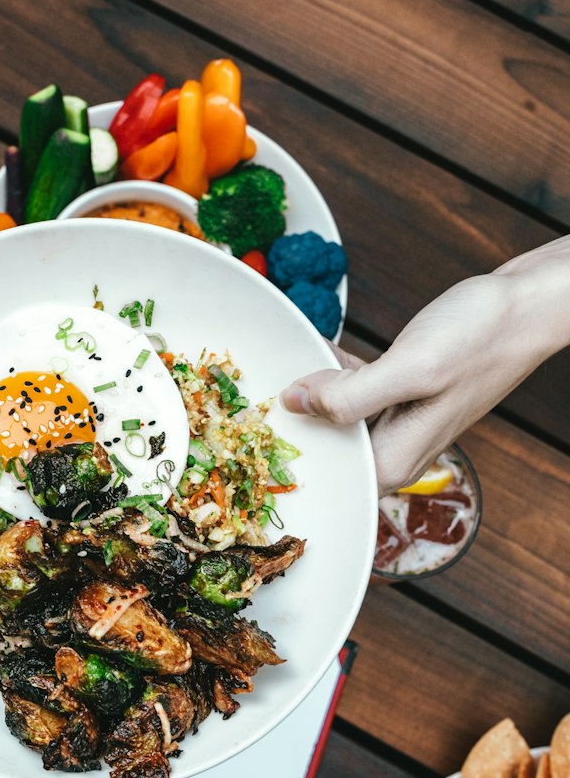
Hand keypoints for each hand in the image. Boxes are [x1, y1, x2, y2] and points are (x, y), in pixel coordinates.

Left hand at [279, 236, 569, 494]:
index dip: (287, 449)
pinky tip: (322, 352)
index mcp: (393, 460)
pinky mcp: (403, 395)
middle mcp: (395, 450)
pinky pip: (355, 393)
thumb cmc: (479, 336)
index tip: (252, 427)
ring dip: (312, 393)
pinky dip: (336, 375)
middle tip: (259, 389)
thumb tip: (294, 404)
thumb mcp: (409, 368)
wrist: (526, 306)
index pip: (324, 472)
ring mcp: (399, 424)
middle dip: (294, 420)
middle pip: (326, 446)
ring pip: (336, 416)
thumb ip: (349, 396)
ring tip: (284, 365)